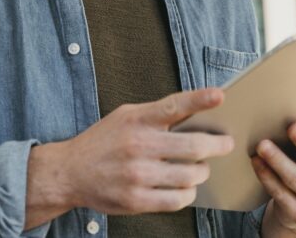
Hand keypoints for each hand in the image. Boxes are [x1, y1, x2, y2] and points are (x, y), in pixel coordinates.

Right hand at [25, 88, 234, 228]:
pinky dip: (188, 193)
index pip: (173, 106)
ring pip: (191, 175)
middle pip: (194, 146)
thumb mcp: (125, 117)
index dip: (199, 99)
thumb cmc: (103, 142)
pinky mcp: (136, 200)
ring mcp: (137, 175)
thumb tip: (198, 116)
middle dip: (218, 145)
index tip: (220, 95)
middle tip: (225, 144)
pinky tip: (184, 186)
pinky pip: (179, 199)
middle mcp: (137, 145)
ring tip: (199, 168)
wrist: (69, 172)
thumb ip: (156, 115)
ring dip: (202, 172)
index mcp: (135, 120)